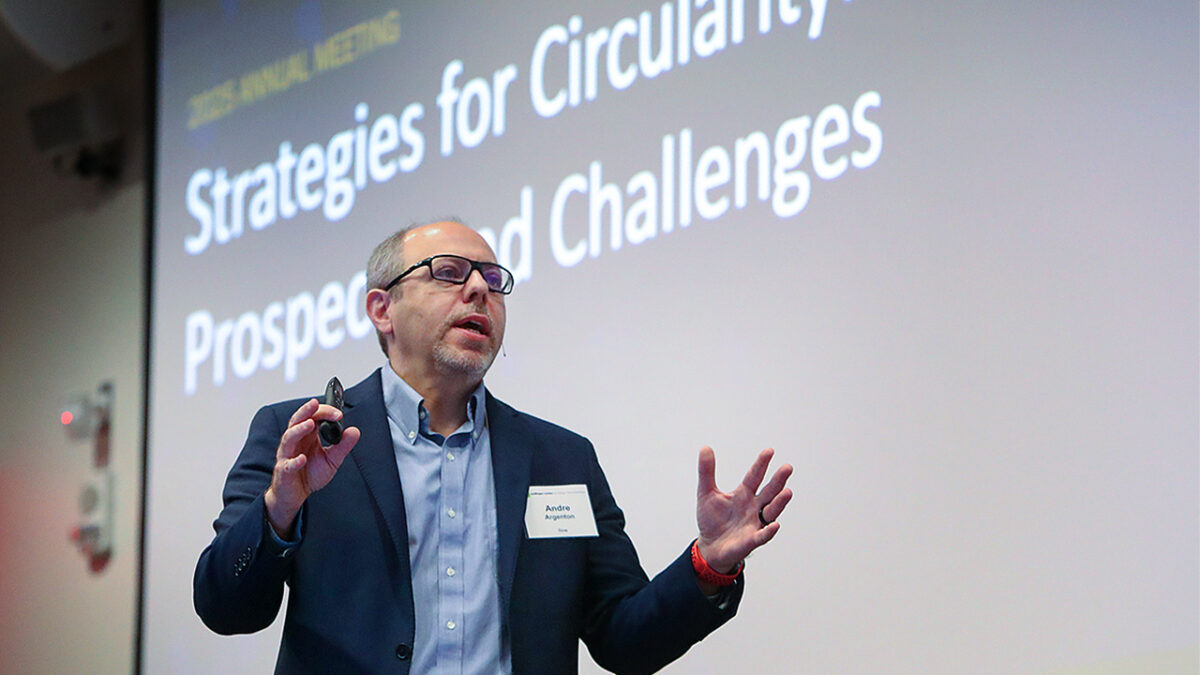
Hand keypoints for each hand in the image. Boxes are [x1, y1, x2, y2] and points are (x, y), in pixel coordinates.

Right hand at [264, 398, 359, 537]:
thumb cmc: (310, 474)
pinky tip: (302, 459)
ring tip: (309, 424)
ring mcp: (287, 455)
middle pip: (297, 421)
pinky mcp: (284, 471)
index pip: (313, 417)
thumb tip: (354, 431)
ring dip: (298, 430)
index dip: (324, 412)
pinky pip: (287, 465)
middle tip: (315, 404)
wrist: (295, 494)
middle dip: (306, 411)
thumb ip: (343, 445)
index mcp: (307, 436)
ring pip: (289, 438)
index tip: (339, 414)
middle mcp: (295, 442)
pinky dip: (294, 461)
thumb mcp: (332, 459)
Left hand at [695, 447, 792, 573]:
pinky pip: (763, 535)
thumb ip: (706, 472)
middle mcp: (753, 507)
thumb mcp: (706, 493)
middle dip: (778, 480)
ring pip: (771, 511)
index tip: (769, 451)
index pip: (754, 476)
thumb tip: (705, 447)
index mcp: (743, 494)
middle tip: (787, 467)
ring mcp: (755, 523)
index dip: (761, 464)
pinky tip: (774, 525)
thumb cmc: (711, 520)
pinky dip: (768, 531)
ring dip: (779, 503)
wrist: (710, 546)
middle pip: (769, 491)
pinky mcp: (751, 540)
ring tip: (787, 492)